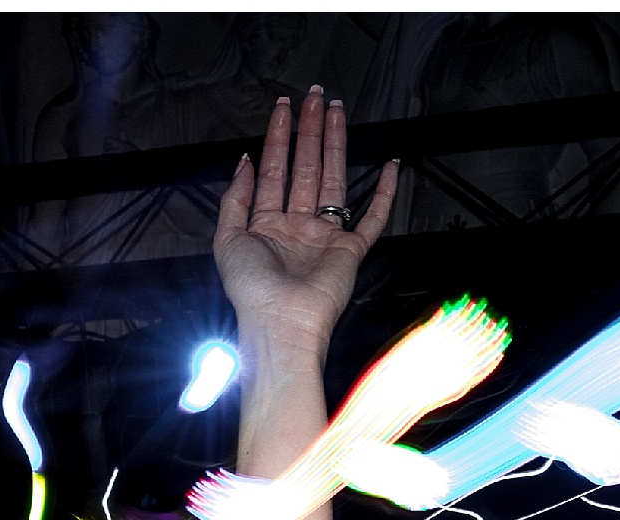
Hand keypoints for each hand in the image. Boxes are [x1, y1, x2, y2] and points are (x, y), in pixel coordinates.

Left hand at [214, 89, 398, 359]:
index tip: (284, 106)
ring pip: (334, 180)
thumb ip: (235, 198)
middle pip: (306, 167)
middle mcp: (297, 226)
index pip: (275, 169)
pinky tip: (391, 167)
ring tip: (337, 111)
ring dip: (336, 145)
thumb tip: (244, 161)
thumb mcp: (228, 239)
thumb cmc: (251, 289)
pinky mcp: (350, 251)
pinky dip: (385, 194)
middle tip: (316, 96)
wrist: (280, 323)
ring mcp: (325, 237)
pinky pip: (373, 219)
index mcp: (267, 224)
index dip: (279, 136)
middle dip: (310, 131)